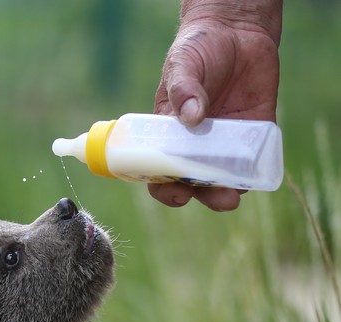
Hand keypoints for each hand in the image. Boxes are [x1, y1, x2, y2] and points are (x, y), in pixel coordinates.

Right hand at [150, 4, 280, 210]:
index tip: (177, 193)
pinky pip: (253, 161)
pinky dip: (253, 172)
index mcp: (170, 136)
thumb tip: (192, 116)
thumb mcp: (183, 65)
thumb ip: (184, 89)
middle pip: (195, 184)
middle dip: (205, 196)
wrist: (236, 29)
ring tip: (233, 194)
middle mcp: (195, 147)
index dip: (166, 189)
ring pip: (224, 179)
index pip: (161, 173)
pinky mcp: (253, 133)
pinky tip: (254, 175)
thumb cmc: (198, 48)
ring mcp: (224, 143)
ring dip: (228, 191)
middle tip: (217, 198)